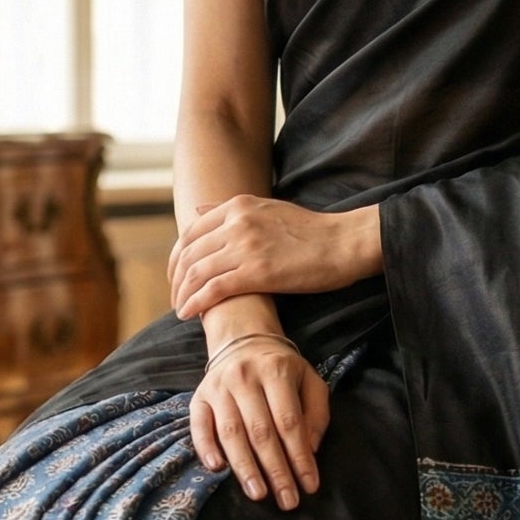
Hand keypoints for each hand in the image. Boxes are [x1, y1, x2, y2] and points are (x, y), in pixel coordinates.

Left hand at [170, 193, 380, 319]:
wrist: (344, 242)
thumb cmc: (312, 231)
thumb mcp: (268, 208)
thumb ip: (233, 211)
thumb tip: (198, 210)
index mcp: (238, 206)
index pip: (191, 232)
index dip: (177, 256)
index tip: (177, 275)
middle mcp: (237, 222)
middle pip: (189, 252)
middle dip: (176, 278)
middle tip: (175, 296)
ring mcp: (246, 245)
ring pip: (196, 272)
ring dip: (182, 294)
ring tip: (180, 309)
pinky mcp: (258, 271)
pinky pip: (214, 288)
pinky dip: (196, 302)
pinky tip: (189, 314)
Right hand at [191, 332, 329, 506]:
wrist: (242, 339)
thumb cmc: (282, 368)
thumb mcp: (309, 380)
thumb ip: (316, 413)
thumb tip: (310, 450)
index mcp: (277, 371)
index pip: (290, 422)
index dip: (300, 457)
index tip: (309, 485)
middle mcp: (245, 378)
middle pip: (261, 432)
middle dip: (276, 470)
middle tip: (287, 500)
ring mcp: (219, 387)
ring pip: (231, 433)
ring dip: (245, 467)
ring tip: (258, 494)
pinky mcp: (199, 396)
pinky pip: (198, 425)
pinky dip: (206, 448)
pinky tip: (218, 469)